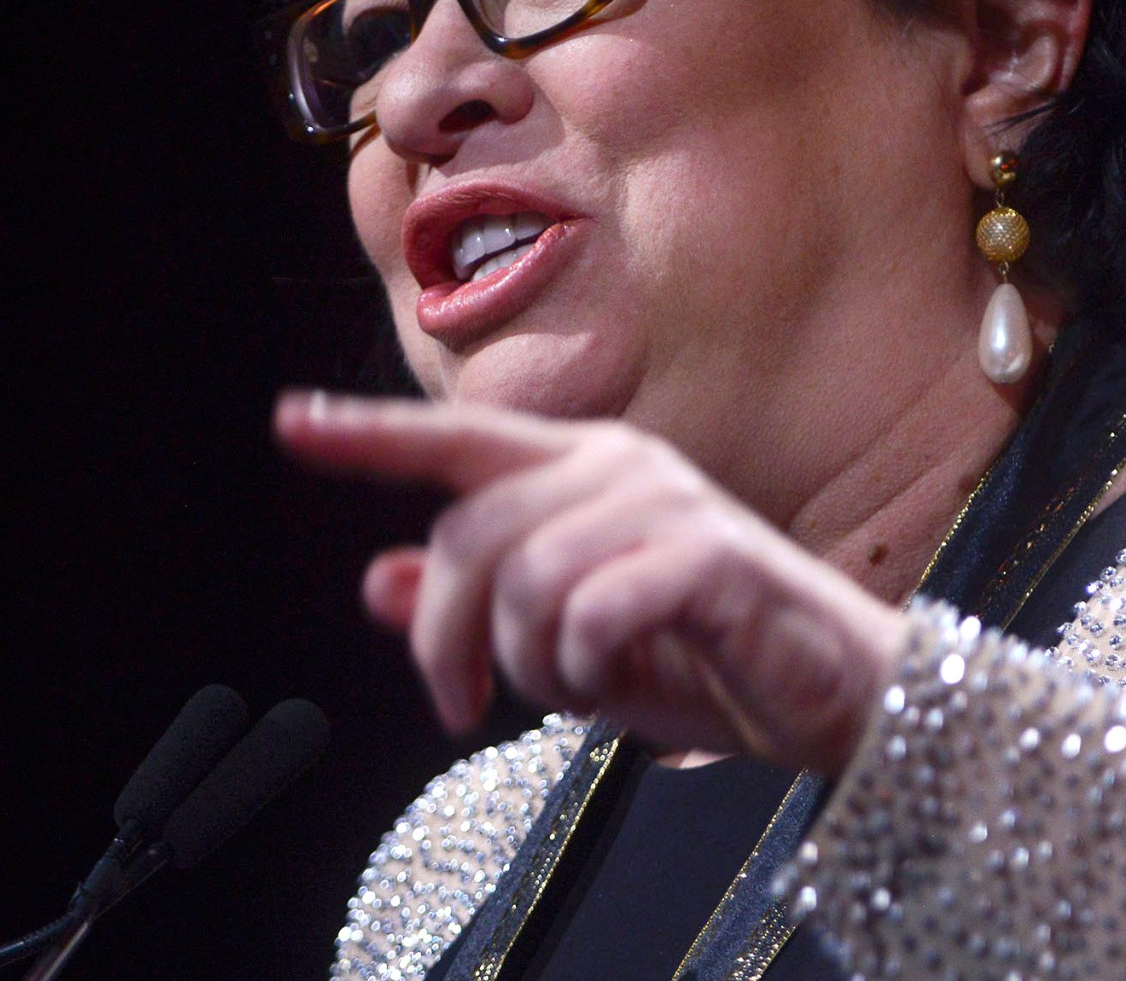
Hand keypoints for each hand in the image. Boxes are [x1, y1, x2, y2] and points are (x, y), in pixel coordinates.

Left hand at [275, 391, 906, 774]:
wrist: (834, 696)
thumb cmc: (704, 658)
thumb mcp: (568, 646)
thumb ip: (474, 610)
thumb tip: (372, 580)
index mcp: (579, 469)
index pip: (457, 440)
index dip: (370, 436)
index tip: (291, 420)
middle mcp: (616, 467)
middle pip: (470, 536)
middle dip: (447, 637)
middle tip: (464, 705)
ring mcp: (666, 504)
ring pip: (526, 583)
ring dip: (537, 666)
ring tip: (585, 687)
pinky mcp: (708, 556)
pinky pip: (593, 612)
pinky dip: (593, 667)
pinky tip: (628, 677)